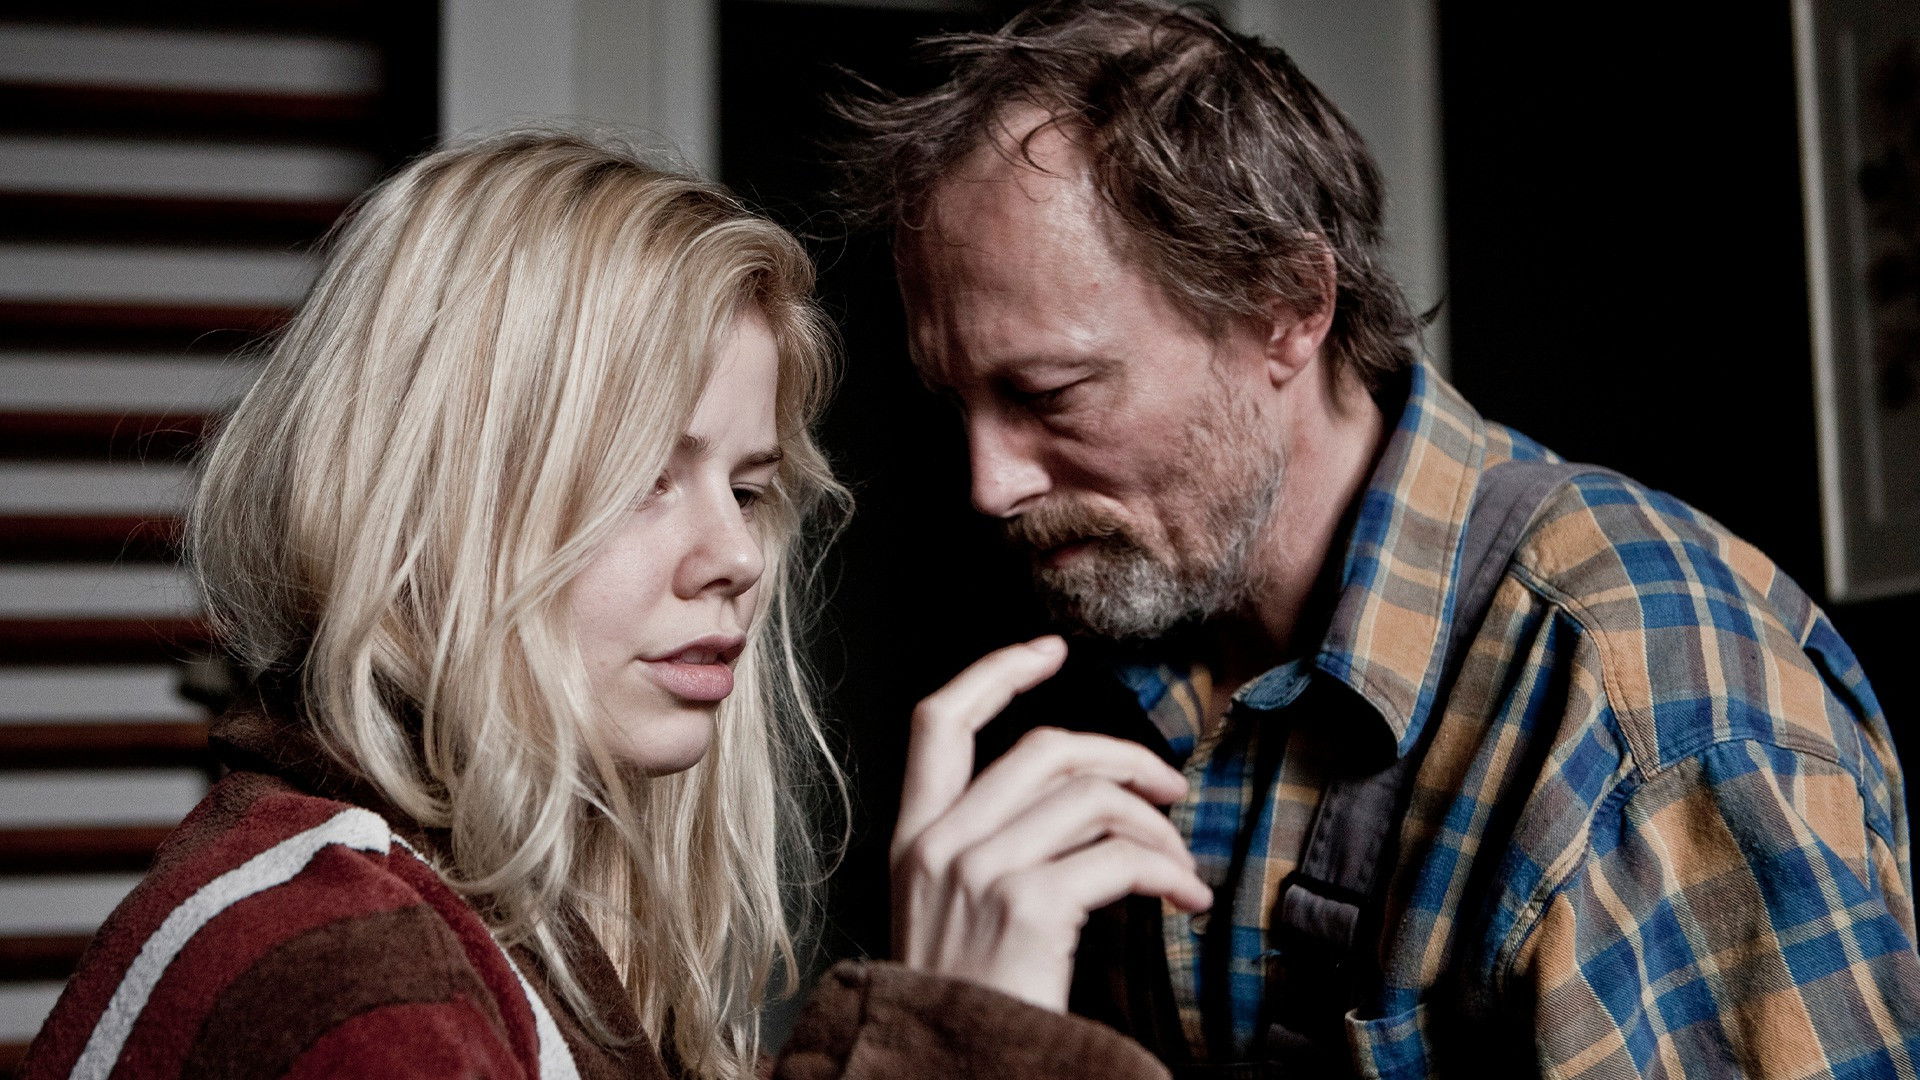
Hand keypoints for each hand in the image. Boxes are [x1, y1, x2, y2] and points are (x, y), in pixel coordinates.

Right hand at [891, 635, 1211, 1011]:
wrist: (945, 1072)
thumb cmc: (965, 1003)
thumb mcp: (946, 911)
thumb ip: (982, 846)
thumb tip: (1078, 796)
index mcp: (912, 837)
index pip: (937, 720)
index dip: (996, 671)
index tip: (1051, 649)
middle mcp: (937, 844)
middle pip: (1043, 747)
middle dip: (1122, 756)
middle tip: (1169, 790)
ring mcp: (979, 872)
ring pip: (1092, 798)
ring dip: (1156, 827)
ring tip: (1179, 865)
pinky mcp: (1027, 906)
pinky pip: (1120, 856)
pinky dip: (1168, 872)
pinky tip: (1185, 897)